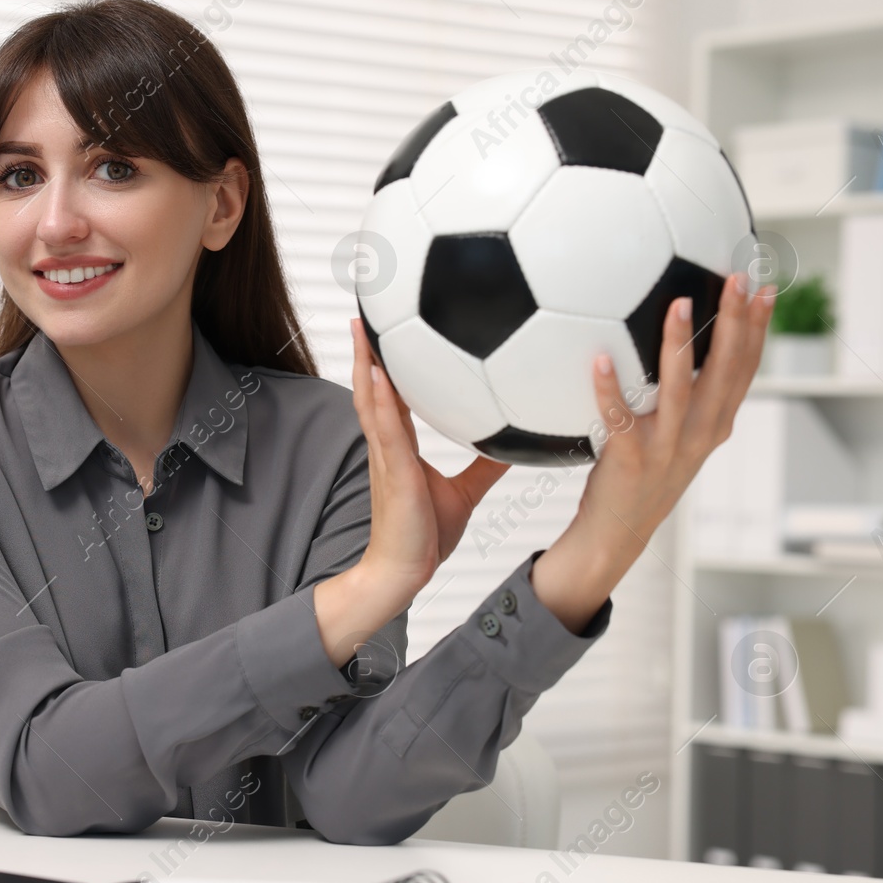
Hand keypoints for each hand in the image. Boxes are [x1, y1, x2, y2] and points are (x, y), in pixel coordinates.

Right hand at [312, 320, 508, 665]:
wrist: (402, 572)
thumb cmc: (424, 536)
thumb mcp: (466, 492)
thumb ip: (487, 464)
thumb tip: (519, 441)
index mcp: (402, 447)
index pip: (393, 395)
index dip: (388, 363)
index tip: (387, 330)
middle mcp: (388, 444)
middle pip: (373, 386)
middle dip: (368, 349)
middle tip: (366, 310)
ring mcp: (386, 455)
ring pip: (370, 398)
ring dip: (365, 361)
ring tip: (362, 325)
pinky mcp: (392, 470)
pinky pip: (384, 426)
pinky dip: (380, 397)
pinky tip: (379, 373)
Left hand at [532, 272, 772, 631]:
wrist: (616, 534)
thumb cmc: (641, 477)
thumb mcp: (677, 436)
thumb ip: (683, 398)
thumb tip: (678, 348)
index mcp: (715, 425)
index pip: (746, 369)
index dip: (758, 329)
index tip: (767, 288)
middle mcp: (700, 434)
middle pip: (726, 371)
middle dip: (736, 322)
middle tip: (739, 279)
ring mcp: (667, 447)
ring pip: (680, 389)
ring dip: (679, 344)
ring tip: (679, 303)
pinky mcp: (630, 459)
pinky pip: (618, 418)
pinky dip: (609, 389)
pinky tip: (599, 359)